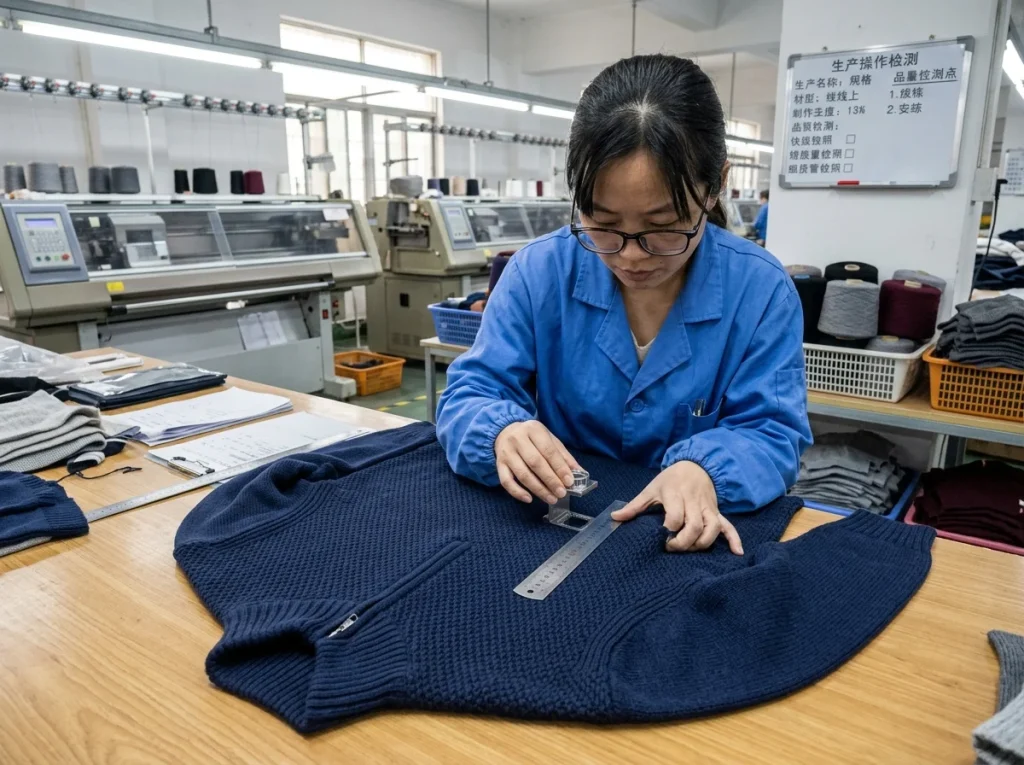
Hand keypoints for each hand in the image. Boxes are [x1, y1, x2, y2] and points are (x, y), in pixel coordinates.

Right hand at [494, 421, 580, 503]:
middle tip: (561, 493)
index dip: (560, 467)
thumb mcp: (549, 440)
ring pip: (522, 474)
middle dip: (550, 480)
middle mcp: (518, 439)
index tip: (569, 482)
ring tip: (551, 498)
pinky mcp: (498, 464)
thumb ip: (564, 456)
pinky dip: (517, 492)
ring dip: (538, 489)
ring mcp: (506, 452)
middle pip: (535, 463)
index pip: (548, 450)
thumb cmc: (532, 438)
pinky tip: (529, 499)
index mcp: (534, 429)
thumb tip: (580, 473)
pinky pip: (506, 481)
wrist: (505, 431)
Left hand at [612, 461, 743, 554]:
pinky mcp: (717, 512)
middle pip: (694, 526)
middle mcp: (694, 501)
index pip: (675, 516)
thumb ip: (634, 506)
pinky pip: (729, 526)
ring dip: (702, 543)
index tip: (660, 537)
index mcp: (675, 494)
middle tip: (671, 547)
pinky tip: (737, 552)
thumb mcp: (651, 489)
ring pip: (712, 528)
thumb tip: (615, 518)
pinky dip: (734, 539)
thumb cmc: (670, 480)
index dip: (668, 530)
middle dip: (684, 542)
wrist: (695, 465)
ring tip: (690, 550)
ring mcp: (708, 507)